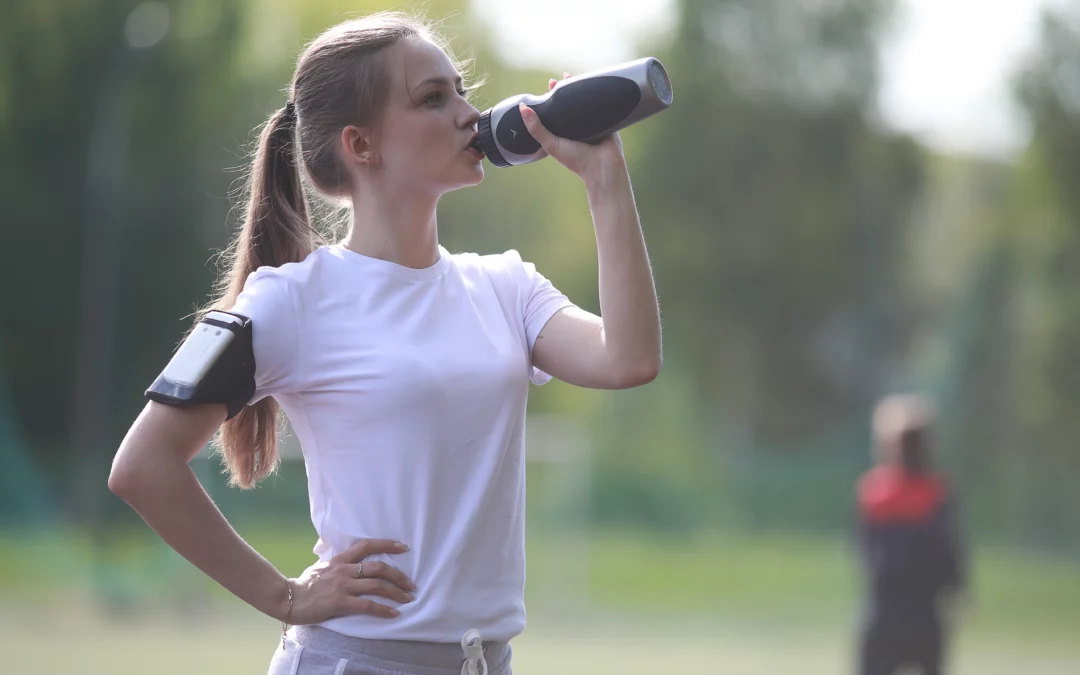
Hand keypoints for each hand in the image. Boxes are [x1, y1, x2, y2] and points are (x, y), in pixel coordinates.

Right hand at [285, 538, 415, 622]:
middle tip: (412, 584)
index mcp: (341, 559)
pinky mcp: (339, 602)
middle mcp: (344, 569)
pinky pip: (367, 605)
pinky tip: (394, 613)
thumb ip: (338, 563)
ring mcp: (342, 586)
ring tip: (408, 598)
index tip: (404, 547)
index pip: (367, 546)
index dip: (388, 544)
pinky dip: (383, 610)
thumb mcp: (322, 566)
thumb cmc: (305, 584)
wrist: (287, 598)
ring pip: (377, 586)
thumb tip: (351, 560)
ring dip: (396, 592)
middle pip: (379, 567)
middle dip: (399, 575)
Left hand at [519, 73, 626, 185]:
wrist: (603, 167)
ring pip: (586, 103)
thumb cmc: (577, 160)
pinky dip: (599, 95)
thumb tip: (522, 108)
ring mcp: (592, 123)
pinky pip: (602, 105)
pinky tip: (595, 83)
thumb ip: (536, 128)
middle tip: (562, 77)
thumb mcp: (551, 144)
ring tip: (576, 77)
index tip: (550, 84)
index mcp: (564, 132)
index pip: (556, 110)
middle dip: (567, 90)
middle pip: (571, 104)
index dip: (552, 97)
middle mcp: (577, 127)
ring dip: (582, 89)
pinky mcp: (606, 121)